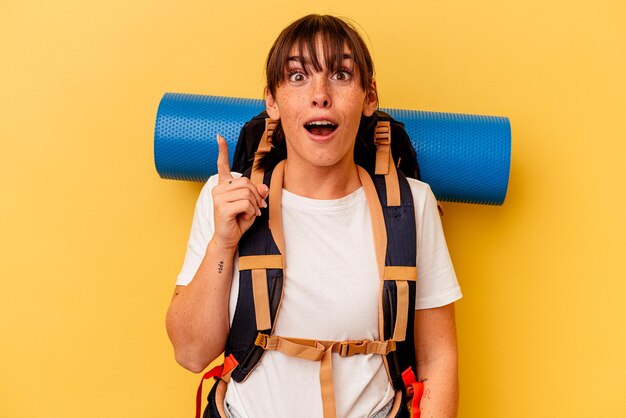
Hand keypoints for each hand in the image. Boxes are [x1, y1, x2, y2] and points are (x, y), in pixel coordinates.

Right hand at [210, 134, 268, 250]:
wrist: (228, 238)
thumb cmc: (238, 221)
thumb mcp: (251, 205)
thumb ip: (256, 193)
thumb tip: (263, 187)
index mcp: (223, 186)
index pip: (222, 165)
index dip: (222, 151)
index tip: (219, 137)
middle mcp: (218, 189)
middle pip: (246, 182)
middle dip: (256, 195)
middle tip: (258, 208)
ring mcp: (218, 198)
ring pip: (247, 192)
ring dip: (254, 204)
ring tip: (251, 213)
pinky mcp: (221, 207)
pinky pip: (245, 203)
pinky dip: (251, 210)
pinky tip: (247, 216)